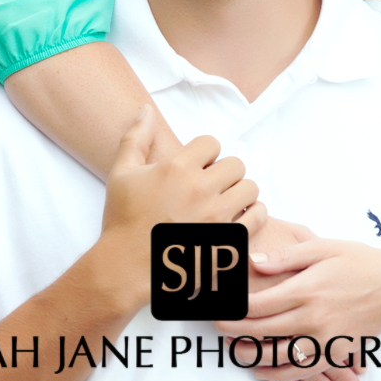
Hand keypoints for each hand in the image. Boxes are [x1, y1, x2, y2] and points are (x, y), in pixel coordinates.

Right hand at [100, 104, 264, 306]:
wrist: (124, 271)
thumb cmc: (122, 221)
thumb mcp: (122, 174)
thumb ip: (136, 137)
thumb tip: (147, 109)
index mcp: (178, 168)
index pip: (212, 143)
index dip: (205, 154)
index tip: (196, 169)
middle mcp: (200, 189)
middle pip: (235, 164)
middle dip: (224, 173)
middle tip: (210, 188)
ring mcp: (216, 217)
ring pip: (250, 187)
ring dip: (239, 192)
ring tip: (224, 203)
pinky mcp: (227, 241)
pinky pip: (258, 216)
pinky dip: (252, 214)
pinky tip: (236, 219)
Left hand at [223, 223, 366, 380]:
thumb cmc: (359, 261)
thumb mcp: (322, 248)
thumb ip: (286, 256)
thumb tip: (254, 262)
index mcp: (307, 289)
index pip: (259, 304)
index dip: (233, 307)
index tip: (217, 305)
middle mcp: (313, 318)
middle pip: (262, 331)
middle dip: (234, 330)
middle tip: (216, 325)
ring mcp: (323, 340)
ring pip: (277, 356)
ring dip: (250, 355)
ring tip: (232, 348)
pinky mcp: (333, 353)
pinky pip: (300, 370)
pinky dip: (278, 375)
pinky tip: (262, 370)